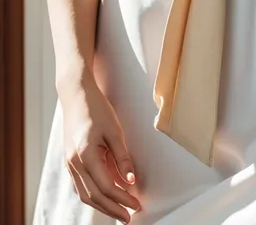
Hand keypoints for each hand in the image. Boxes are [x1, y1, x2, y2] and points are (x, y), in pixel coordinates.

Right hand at [60, 71, 140, 223]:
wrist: (75, 93)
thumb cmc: (96, 108)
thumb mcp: (114, 130)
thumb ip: (122, 157)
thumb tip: (130, 181)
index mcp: (85, 156)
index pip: (106, 187)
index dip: (122, 199)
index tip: (136, 206)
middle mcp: (74, 163)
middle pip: (94, 196)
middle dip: (112, 209)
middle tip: (129, 216)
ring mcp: (69, 163)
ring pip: (84, 193)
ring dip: (102, 205)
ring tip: (118, 210)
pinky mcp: (69, 160)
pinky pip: (80, 184)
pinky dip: (93, 193)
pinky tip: (105, 195)